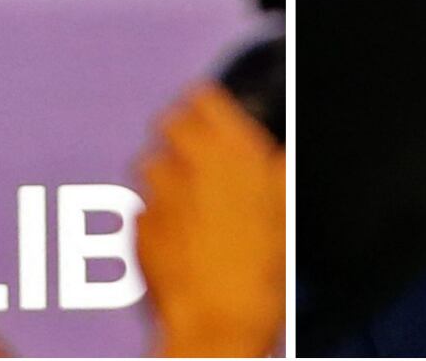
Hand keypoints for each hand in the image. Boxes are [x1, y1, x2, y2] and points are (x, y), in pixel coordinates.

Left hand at [134, 83, 285, 357]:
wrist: (220, 328)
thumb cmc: (260, 277)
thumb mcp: (287, 215)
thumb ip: (278, 172)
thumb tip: (278, 155)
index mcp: (232, 152)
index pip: (203, 97)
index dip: (207, 107)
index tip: (210, 117)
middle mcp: (190, 162)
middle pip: (169, 122)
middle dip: (180, 138)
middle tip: (198, 163)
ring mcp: (158, 192)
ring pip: (151, 163)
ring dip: (165, 178)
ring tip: (189, 210)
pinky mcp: (138, 223)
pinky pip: (142, 207)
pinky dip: (155, 218)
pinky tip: (176, 242)